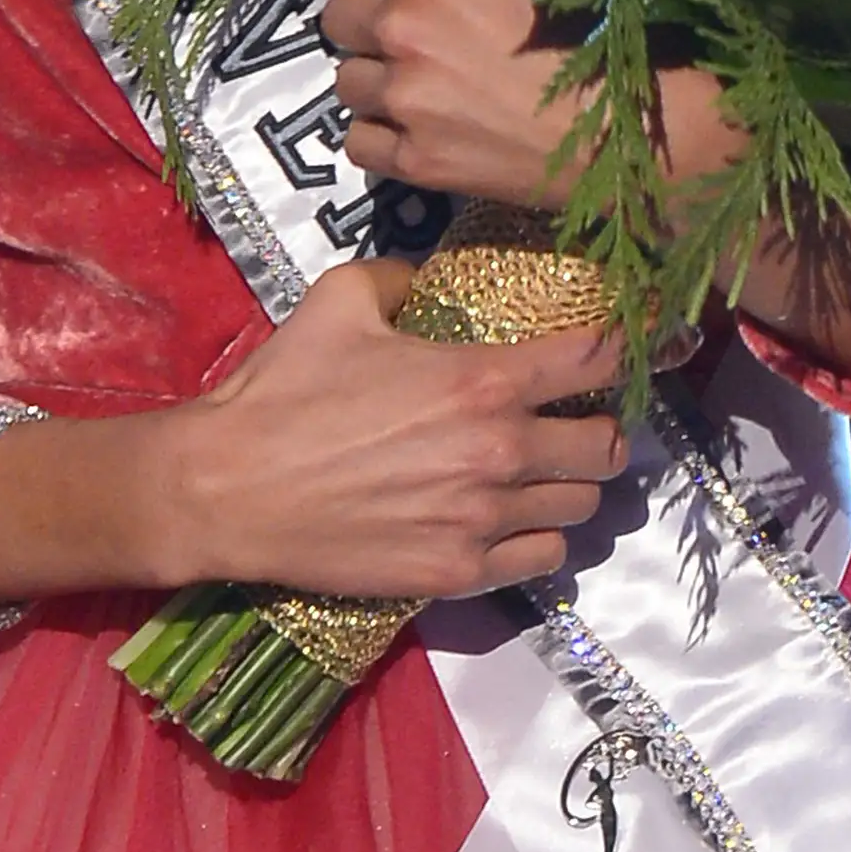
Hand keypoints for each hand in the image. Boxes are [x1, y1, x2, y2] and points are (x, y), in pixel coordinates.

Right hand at [141, 260, 627, 598]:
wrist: (227, 489)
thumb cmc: (284, 391)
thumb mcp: (340, 300)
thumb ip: (401, 277)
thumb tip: (425, 278)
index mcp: (483, 380)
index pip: (596, 359)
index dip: (622, 346)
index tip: (622, 345)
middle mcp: (499, 451)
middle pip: (607, 446)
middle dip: (602, 426)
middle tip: (578, 418)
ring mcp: (481, 521)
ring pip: (581, 506)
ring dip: (573, 484)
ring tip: (547, 470)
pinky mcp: (456, 573)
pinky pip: (542, 559)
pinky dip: (541, 538)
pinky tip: (516, 520)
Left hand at [303, 0, 582, 205]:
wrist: (640, 123)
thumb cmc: (598, 11)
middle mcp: (399, 32)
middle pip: (335, 19)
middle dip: (365, 17)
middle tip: (412, 24)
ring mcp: (404, 103)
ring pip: (346, 83)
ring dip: (375, 76)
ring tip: (428, 77)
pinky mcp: (414, 165)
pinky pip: (359, 143)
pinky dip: (383, 133)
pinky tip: (428, 125)